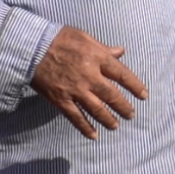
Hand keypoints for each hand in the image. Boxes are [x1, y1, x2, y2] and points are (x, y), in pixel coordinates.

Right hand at [30, 26, 147, 139]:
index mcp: (98, 58)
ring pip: (97, 109)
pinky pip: (76, 117)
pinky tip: (94, 135)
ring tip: (115, 126)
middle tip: (131, 115)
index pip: (123, 75)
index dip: (135, 86)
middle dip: (123, 107)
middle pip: (112, 96)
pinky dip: (85, 127)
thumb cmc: (59, 38)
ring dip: (108, 119)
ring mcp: (75, 90)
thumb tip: (121, 52)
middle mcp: (90, 76)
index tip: (143, 96)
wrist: (31, 47)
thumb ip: (104, 48)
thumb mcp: (85, 37)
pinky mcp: (61, 99)